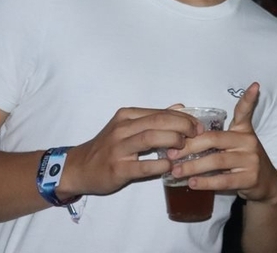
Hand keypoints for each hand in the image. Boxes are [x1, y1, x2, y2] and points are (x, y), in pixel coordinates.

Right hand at [60, 107, 199, 199]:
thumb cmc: (108, 147)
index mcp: (127, 116)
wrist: (79, 168)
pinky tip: (170, 165)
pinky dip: (159, 164)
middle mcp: (121, 128)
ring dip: (172, 140)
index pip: (160, 112)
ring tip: (184, 146)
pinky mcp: (117, 168)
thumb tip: (180, 107)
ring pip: (150, 138)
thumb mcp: (128, 127)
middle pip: (157, 122)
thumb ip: (154, 118)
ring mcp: (118, 148)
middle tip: (196, 133)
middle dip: (182, 126)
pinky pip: (142, 165)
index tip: (197, 125)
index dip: (182, 117)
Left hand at [168, 83, 276, 204]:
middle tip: (170, 153)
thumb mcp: (234, 144)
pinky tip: (192, 183)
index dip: (248, 98)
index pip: (244, 111)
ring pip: (217, 160)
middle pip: (215, 139)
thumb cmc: (242, 161)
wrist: (265, 184)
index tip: (254, 85)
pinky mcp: (250, 178)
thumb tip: (182, 133)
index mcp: (244, 130)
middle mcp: (249, 141)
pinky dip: (205, 182)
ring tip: (176, 171)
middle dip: (189, 146)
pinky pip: (224, 179)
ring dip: (193, 166)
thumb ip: (215, 136)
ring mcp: (251, 160)